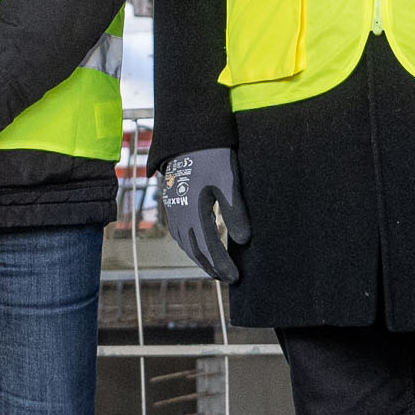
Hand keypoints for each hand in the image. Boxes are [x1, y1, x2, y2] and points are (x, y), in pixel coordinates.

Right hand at [154, 147, 243, 282]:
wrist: (188, 136)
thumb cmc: (212, 156)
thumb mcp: (228, 181)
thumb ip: (235, 212)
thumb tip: (243, 241)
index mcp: (194, 211)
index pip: (209, 248)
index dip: (222, 266)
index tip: (235, 278)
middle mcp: (179, 214)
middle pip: (195, 250)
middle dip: (211, 267)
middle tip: (226, 278)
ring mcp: (173, 209)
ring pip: (184, 243)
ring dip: (199, 258)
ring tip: (213, 268)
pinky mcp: (172, 202)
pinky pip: (178, 232)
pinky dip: (189, 245)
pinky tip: (197, 246)